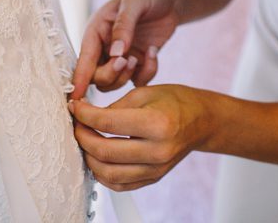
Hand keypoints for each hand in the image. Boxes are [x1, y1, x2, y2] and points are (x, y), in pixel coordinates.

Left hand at [70, 85, 211, 190]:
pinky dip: (102, 173)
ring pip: (108, 173)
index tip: (75, 107)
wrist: (202, 121)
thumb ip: (114, 107)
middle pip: (104, 151)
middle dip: (82, 137)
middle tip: (77, 124)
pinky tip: (99, 156)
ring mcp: (156, 168)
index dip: (84, 115)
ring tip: (86, 140)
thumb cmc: (175, 101)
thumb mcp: (145, 93)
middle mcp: (158, 150)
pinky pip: (119, 184)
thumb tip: (85, 116)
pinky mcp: (154, 178)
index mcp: (158, 123)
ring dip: (89, 157)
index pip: (108, 123)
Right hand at [72, 0, 178, 99]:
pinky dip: (147, 73)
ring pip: (113, 84)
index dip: (78, 78)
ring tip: (139, 56)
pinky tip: (154, 52)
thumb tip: (116, 53)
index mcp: (96, 31)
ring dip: (126, 76)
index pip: (83, 58)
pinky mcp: (137, 64)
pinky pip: (137, 81)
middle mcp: (104, 47)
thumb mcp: (134, 2)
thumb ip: (124, 25)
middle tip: (127, 60)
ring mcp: (120, 58)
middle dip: (110, 74)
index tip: (74, 97)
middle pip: (96, 77)